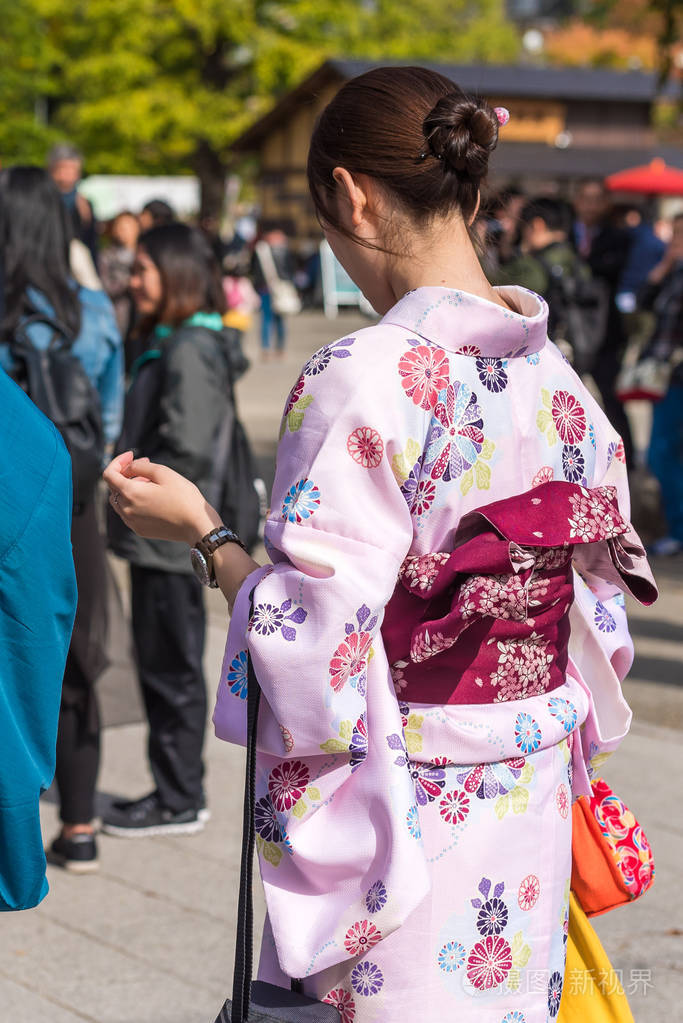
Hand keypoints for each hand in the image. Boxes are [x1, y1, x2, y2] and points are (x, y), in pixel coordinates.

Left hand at [103, 451, 221, 544]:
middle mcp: (126, 510)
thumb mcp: (163, 473)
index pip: (108, 474)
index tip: (131, 455)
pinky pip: (128, 513)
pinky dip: (134, 502)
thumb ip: (140, 466)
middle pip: (114, 487)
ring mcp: (132, 522)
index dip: (117, 461)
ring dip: (129, 488)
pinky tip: (151, 498)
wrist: (197, 525)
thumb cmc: (183, 497)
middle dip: (126, 473)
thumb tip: (129, 467)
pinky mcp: (140, 530)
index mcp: (130, 493)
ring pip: (119, 501)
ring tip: (151, 483)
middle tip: (146, 466)